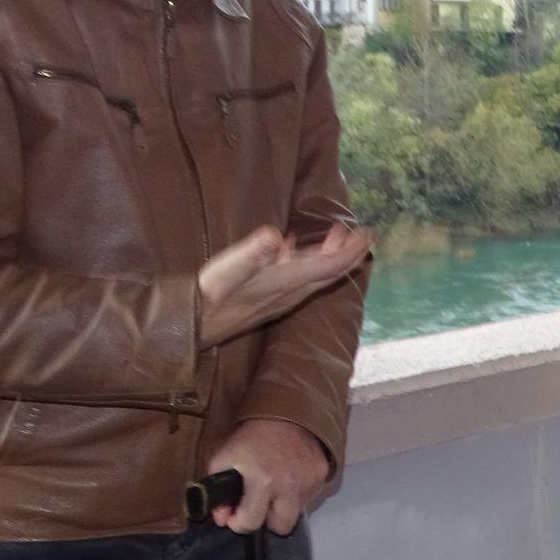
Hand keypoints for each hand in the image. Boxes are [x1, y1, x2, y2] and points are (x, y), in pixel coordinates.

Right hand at [200, 224, 372, 347]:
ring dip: (327, 253)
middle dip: (347, 252)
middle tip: (363, 232)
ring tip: (336, 232)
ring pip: (312, 274)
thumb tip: (275, 235)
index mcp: (286, 282)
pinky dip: (300, 258)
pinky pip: (292, 275)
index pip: (330, 266)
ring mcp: (277, 296)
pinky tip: (289, 246)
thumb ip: (252, 253)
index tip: (370, 235)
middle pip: (328, 272)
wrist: (189, 326)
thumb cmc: (207, 297)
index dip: (351, 251)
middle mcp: (288, 292)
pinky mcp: (263, 296)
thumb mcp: (227, 270)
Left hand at [203, 417, 333, 534]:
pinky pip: (308, 498)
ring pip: (296, 513)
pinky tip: (291, 477)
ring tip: (276, 488)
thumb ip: (216, 491)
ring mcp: (309, 482)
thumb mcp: (223, 458)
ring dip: (283, 506)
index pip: (250, 523)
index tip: (235, 514)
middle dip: (267, 519)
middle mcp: (289, 486)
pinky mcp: (322, 476)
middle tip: (260, 503)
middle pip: (280, 527)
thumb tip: (222, 518)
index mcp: (262, 481)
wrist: (287, 411)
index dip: (238, 522)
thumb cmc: (252, 438)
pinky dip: (298, 493)